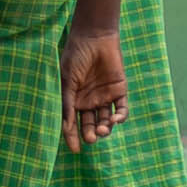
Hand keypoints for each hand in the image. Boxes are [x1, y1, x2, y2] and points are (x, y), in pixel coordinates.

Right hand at [64, 19, 129, 142]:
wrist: (94, 37)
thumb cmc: (75, 57)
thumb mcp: (67, 82)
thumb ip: (67, 104)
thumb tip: (64, 128)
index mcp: (73, 101)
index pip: (73, 124)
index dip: (73, 137)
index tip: (75, 149)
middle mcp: (89, 102)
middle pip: (90, 125)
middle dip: (90, 134)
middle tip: (91, 138)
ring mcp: (104, 97)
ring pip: (106, 121)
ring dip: (104, 128)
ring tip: (102, 130)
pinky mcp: (119, 91)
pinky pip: (122, 109)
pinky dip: (120, 117)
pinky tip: (115, 121)